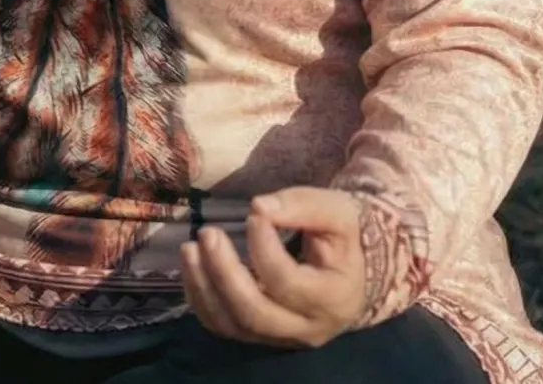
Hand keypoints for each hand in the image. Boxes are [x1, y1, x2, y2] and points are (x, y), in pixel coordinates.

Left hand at [181, 187, 365, 348]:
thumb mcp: (337, 213)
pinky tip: (192, 267)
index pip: (288, 282)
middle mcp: (307, 328)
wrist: (352, 271)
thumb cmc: (344, 238)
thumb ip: (303, 205)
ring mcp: (282, 336)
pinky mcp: (261, 335)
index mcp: (333, 298)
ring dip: (205, 287)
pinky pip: (223, 327)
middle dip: (225, 273)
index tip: (252, 213)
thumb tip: (259, 206)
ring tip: (190, 249)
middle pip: (256, 313)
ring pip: (235, 325)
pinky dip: (201, 300)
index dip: (264, 248)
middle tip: (208, 233)